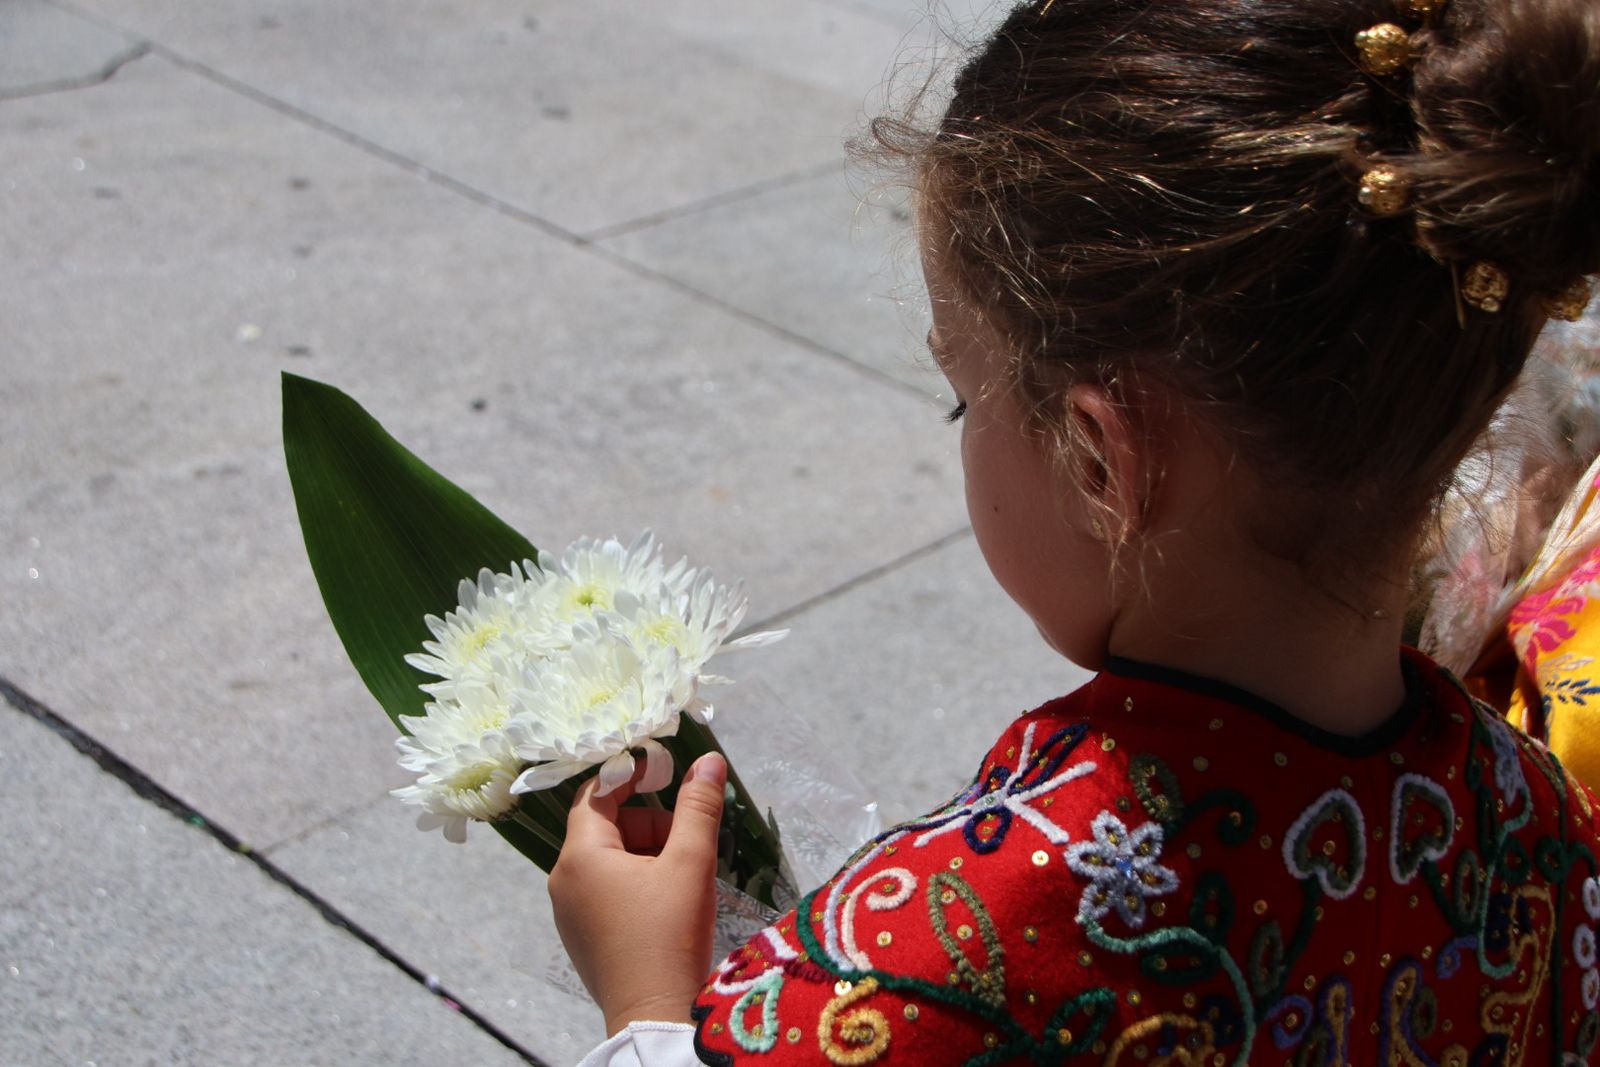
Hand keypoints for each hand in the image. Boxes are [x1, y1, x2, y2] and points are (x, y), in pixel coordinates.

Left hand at [548, 751, 726, 1035]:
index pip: (596, 794)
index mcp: (580, 856)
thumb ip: (698, 806)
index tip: (665, 772)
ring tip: (683, 878)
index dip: (630, 776)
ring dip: (647, 855)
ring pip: (608, 860)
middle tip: (688, 844)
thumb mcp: (690, 862)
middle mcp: (563, 880)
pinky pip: (604, 890)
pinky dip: (635, 883)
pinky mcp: (581, 936)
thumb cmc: (669, 934)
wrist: (654, 1015)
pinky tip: (667, 905)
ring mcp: (569, 912)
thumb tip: (709, 760)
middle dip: (650, 826)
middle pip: (606, 828)